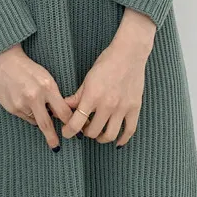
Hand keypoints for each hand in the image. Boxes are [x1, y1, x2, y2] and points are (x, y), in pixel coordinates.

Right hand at [0, 43, 73, 150]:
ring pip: (34, 120)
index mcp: (47, 87)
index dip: (70, 123)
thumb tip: (59, 116)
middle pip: (47, 124)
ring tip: (32, 100)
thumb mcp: (46, 78)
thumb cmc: (28, 69)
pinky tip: (22, 99)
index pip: (63, 111)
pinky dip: (27, 112)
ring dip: (37, 116)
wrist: (4, 61)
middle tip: (56, 147)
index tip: (75, 132)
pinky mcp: (11, 108)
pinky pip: (24, 117)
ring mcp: (21, 104)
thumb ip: (53, 96)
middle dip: (52, 137)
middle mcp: (34, 97)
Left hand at [63, 8, 155, 146]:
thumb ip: (76, 97)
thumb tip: (62, 109)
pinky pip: (129, 131)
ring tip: (97, 134)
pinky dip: (122, 140)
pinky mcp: (135, 108)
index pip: (76, 122)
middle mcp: (107, 105)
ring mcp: (122, 108)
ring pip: (109, 135)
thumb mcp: (87, 79)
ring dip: (100, 138)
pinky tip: (116, 142)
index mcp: (92, 96)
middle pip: (92, 132)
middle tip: (83, 127)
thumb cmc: (106, 63)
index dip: (68, 131)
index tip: (67, 132)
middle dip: (84, 133)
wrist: (129, 54)